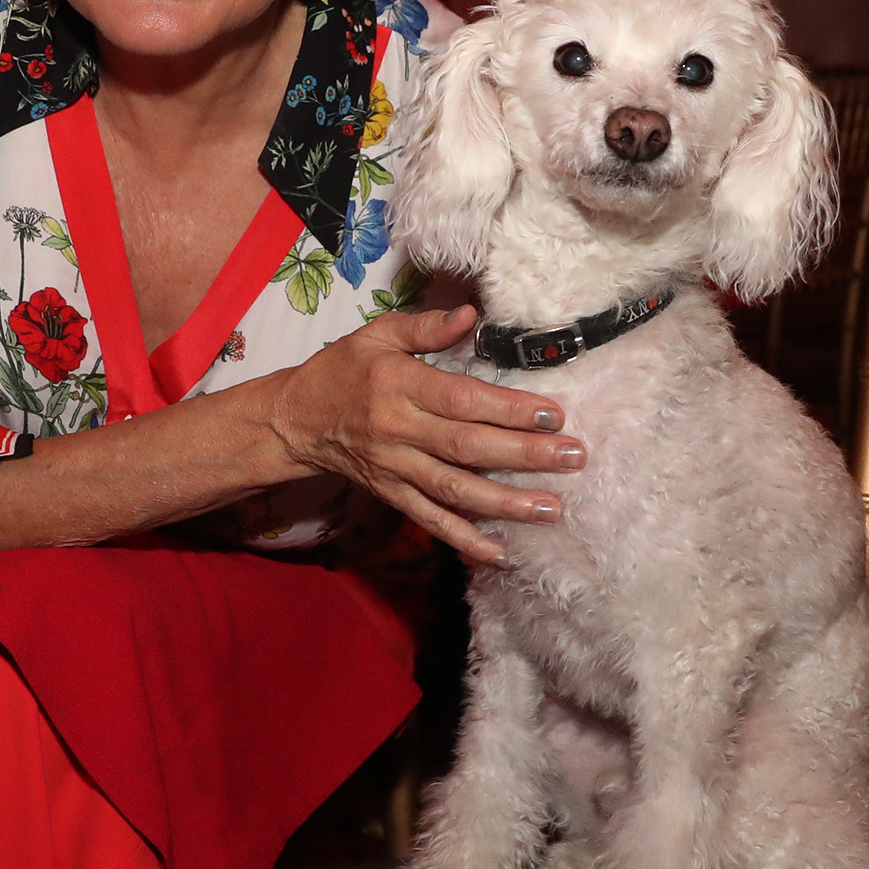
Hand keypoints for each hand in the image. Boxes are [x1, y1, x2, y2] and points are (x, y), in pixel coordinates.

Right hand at [265, 305, 583, 564]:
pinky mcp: (392, 495)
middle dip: (524, 455)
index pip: (462, 400)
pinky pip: (430, 521)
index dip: (508, 409)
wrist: (296, 420)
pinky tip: (501, 553)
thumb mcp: (376, 334)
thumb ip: (424, 327)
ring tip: (552, 509)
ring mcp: (396, 468)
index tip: (553, 414)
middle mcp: (398, 430)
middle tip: (573, 458)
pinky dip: (464, 539)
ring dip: (506, 504)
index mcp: (398, 385)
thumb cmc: (343, 370)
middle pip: (468, 448)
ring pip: (455, 491)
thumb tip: (471, 315)